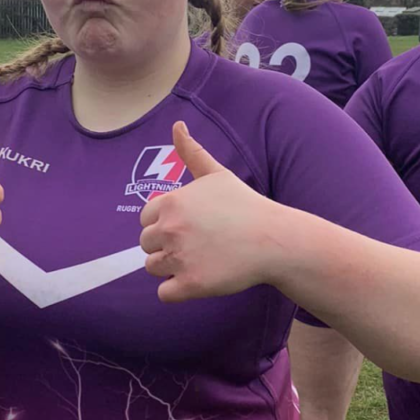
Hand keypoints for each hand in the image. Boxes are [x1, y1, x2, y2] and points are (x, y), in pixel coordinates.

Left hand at [139, 122, 280, 302]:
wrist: (274, 239)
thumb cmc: (245, 206)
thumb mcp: (217, 174)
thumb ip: (192, 152)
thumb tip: (177, 125)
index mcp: (171, 203)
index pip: (145, 219)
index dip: (165, 224)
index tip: (191, 225)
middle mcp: (170, 229)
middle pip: (146, 245)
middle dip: (167, 246)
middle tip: (198, 243)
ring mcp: (179, 258)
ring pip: (153, 269)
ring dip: (171, 268)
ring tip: (201, 259)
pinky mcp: (191, 285)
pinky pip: (165, 294)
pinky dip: (178, 290)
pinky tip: (200, 277)